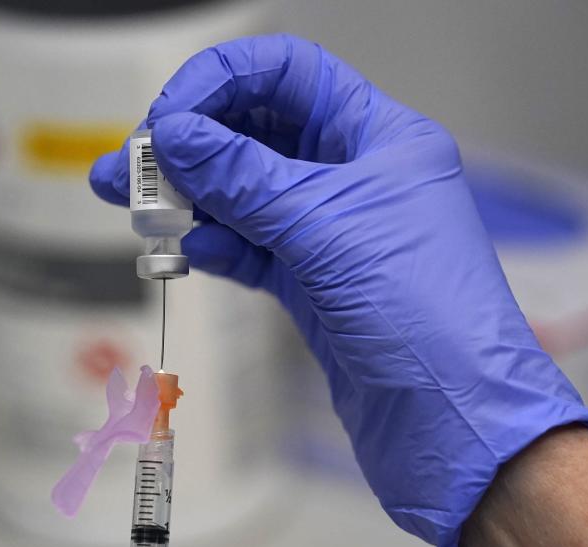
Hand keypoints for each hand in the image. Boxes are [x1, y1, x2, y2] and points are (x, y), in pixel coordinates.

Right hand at [90, 34, 587, 546]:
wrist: (455, 429)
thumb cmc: (430, 321)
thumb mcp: (326, 231)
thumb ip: (243, 179)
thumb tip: (178, 135)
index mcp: (381, 140)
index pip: (290, 75)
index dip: (223, 82)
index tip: (169, 116)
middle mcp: (359, 180)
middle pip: (259, 133)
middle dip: (192, 143)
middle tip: (132, 167)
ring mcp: (336, 237)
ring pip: (247, 196)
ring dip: (191, 199)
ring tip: (140, 209)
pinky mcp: (318, 290)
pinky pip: (252, 251)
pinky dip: (217, 247)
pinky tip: (188, 251)